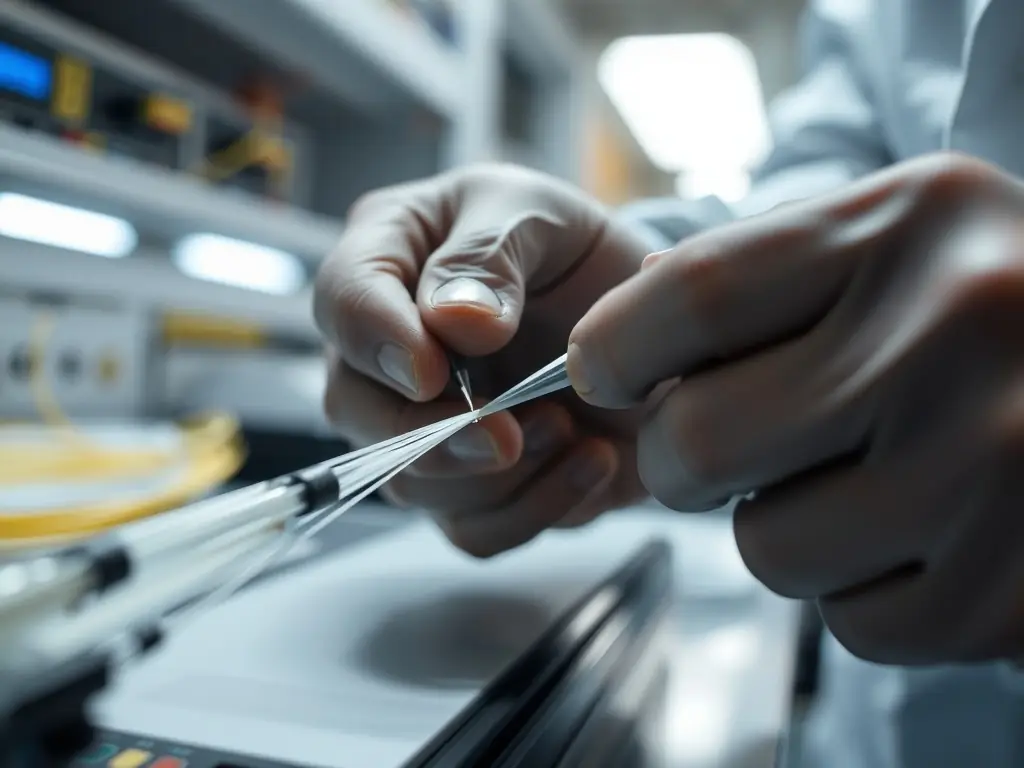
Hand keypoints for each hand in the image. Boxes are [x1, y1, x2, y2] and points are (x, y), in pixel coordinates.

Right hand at [314, 164, 650, 556]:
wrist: (635, 317)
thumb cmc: (570, 248)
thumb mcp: (539, 214)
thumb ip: (491, 255)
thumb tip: (456, 325)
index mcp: (387, 259)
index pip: (343, 301)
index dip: (376, 342)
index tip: (431, 371)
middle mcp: (384, 353)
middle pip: (355, 411)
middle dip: (430, 437)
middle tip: (507, 434)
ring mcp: (421, 426)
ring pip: (413, 486)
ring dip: (496, 477)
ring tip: (570, 425)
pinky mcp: (472, 486)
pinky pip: (475, 530)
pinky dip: (536, 510)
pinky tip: (593, 459)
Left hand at [568, 153, 1023, 664]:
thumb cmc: (988, 305)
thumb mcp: (897, 237)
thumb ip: (763, 273)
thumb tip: (617, 341)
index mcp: (910, 224)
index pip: (691, 298)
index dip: (613, 351)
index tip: (603, 375)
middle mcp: (961, 332)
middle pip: (700, 441)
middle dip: (677, 458)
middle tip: (715, 445)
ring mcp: (997, 466)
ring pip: (765, 547)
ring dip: (776, 524)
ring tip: (851, 480)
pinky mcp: (1017, 586)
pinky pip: (850, 623)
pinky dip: (855, 587)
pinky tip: (915, 532)